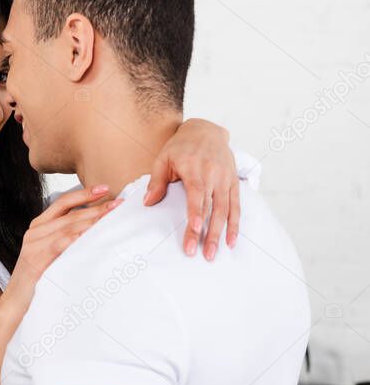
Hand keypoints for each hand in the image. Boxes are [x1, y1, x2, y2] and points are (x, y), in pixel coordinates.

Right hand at [2, 185, 120, 316]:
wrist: (17, 303)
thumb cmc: (39, 280)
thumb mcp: (53, 255)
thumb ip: (67, 240)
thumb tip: (95, 231)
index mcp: (39, 226)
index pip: (63, 203)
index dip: (84, 194)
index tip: (105, 189)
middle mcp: (35, 231)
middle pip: (69, 213)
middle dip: (95, 207)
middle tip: (118, 204)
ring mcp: (33, 245)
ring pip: (67, 226)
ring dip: (91, 221)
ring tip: (109, 217)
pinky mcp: (35, 259)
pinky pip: (59, 244)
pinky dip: (75, 238)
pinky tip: (89, 235)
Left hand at [143, 118, 239, 259]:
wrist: (206, 130)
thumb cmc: (181, 146)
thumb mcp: (163, 158)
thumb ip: (157, 181)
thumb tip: (148, 203)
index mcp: (195, 168)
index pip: (196, 194)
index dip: (197, 213)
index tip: (195, 230)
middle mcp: (213, 174)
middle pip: (212, 207)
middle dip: (207, 233)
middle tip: (203, 254)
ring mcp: (225, 179)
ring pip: (226, 210)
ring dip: (221, 234)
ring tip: (213, 253)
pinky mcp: (233, 183)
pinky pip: (236, 206)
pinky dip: (235, 224)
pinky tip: (231, 241)